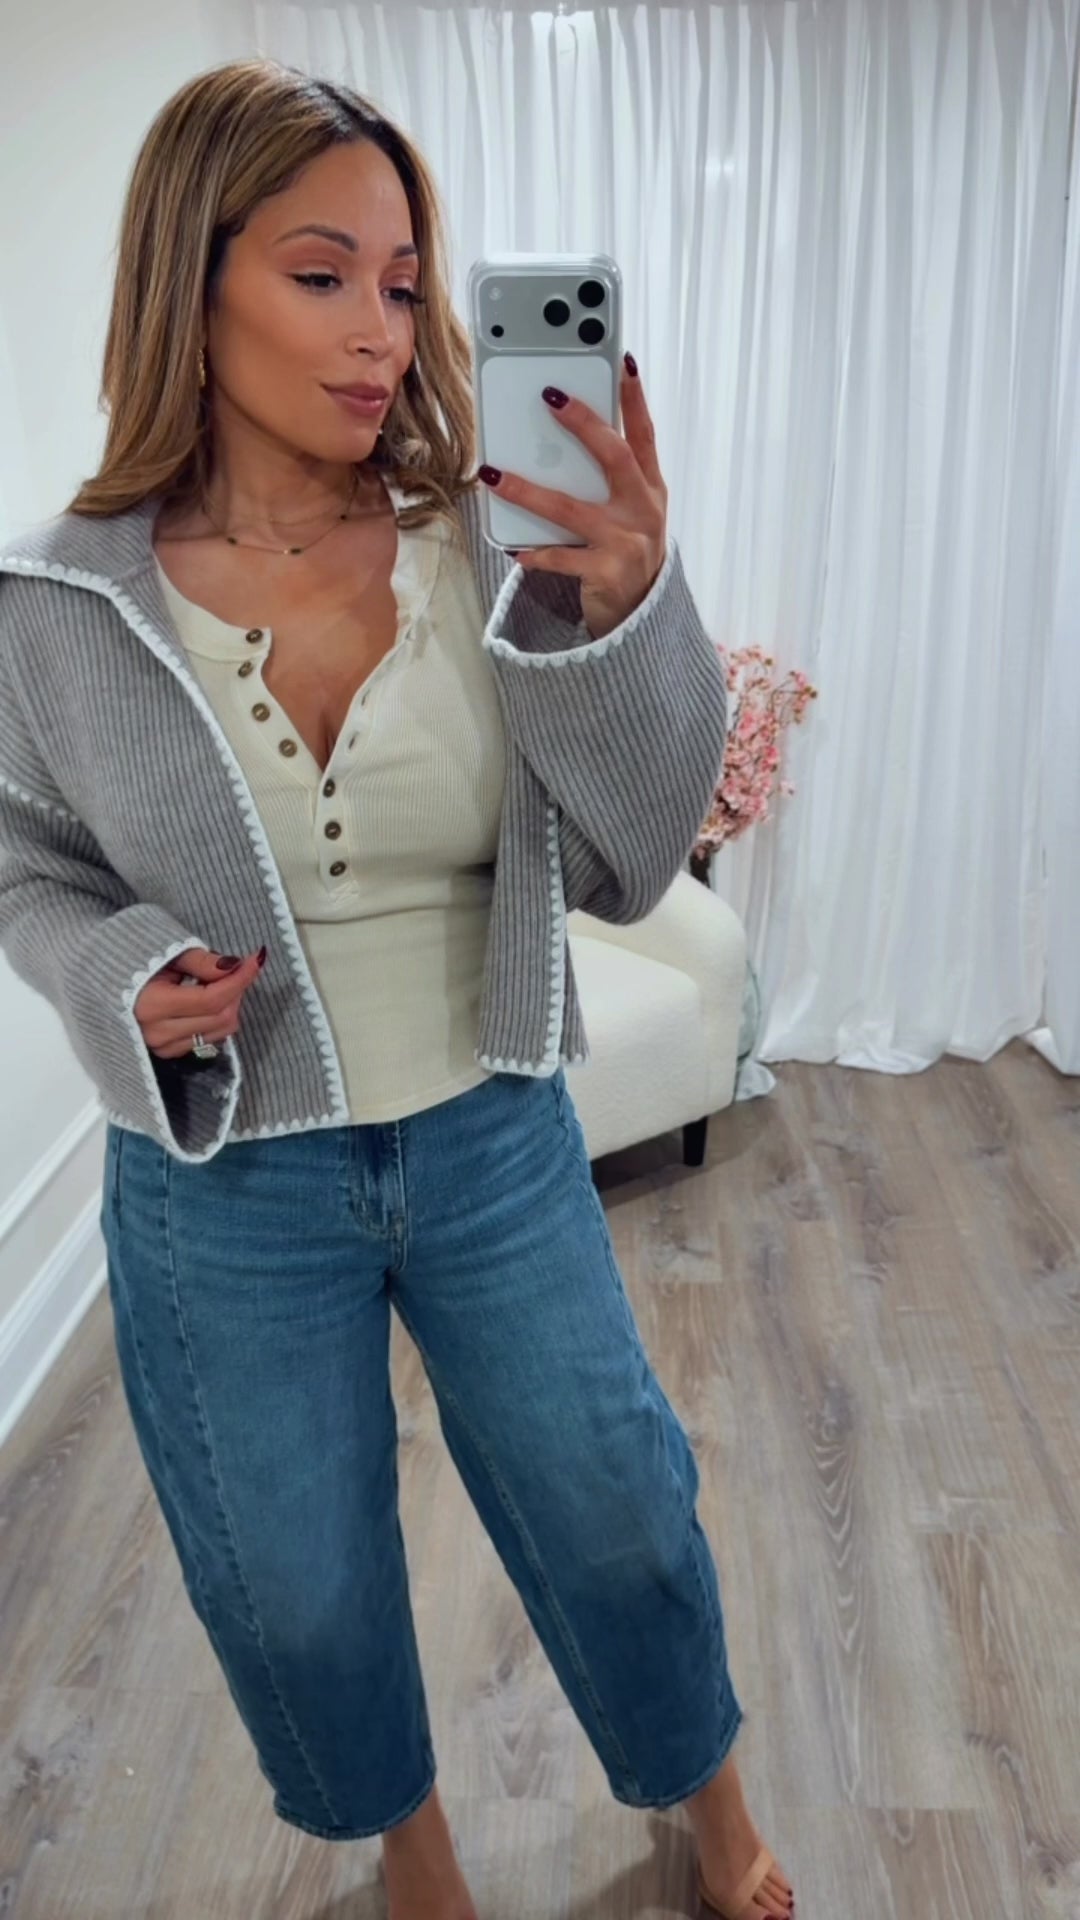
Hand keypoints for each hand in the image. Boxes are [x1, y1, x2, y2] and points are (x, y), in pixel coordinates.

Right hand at [134, 946, 265, 1060]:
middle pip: (221, 1017)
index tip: (254, 960)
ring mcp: (162, 1047)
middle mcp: (157, 1033)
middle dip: (236, 990)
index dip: (239, 979)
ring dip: (229, 1005)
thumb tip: (236, 965)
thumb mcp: (167, 953)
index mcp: (152, 1005)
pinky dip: (217, 1019)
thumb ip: (202, 961)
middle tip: (233, 967)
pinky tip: (205, 1001)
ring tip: (215, 982)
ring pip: (219, 1031)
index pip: (212, 999)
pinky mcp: (167, 1053)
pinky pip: (208, 1039)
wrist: (101, 981)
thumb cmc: (133, 960)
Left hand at [479, 352, 667, 640]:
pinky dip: (535, 553)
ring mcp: (626, 542)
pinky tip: (514, 548)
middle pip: (615, 457)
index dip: (635, 399)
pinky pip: (561, 558)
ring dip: (528, 492)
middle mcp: (643, 511)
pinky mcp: (606, 573)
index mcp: (651, 488)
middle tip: (552, 398)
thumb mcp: (631, 511)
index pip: (645, 435)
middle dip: (584, 424)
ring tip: (494, 476)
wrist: (640, 615)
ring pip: (571, 510)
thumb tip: (560, 442)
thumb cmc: (627, 551)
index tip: (622, 362)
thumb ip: (611, 479)